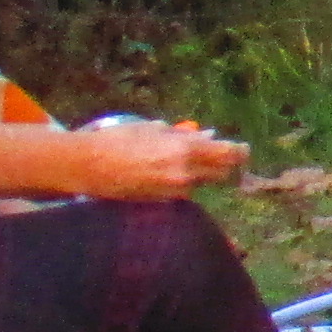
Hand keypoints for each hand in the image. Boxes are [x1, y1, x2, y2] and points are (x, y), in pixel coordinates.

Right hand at [77, 118, 246, 198]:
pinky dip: (185, 181)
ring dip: (201, 172)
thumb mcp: (153, 129)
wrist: (88, 167)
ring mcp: (174, 192)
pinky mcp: (163, 202)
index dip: (239, 151)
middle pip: (221, 173)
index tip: (243, 148)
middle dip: (224, 164)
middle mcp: (185, 174)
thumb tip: (209, 136)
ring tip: (184, 159)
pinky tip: (169, 171)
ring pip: (202, 183)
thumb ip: (184, 135)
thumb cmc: (119, 140)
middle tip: (220, 154)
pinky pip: (184, 191)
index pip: (227, 154)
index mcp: (185, 150)